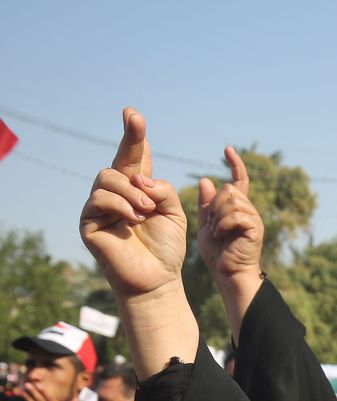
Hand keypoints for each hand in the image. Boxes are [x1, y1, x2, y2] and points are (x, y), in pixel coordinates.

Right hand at [80, 108, 186, 300]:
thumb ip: (163, 189)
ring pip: (109, 178)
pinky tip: (134, 219)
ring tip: (147, 211)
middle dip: (132, 148)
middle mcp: (117, 193)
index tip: (133, 113)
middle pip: (118, 161)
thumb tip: (140, 179)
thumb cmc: (166, 247)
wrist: (157, 278)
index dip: (134, 136)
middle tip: (149, 172)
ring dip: (132, 192)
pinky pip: (100, 199)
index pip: (135, 157)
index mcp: (138, 188)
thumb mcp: (174, 212)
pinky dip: (121, 205)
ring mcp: (100, 205)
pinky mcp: (88, 221)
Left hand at [198, 147, 263, 283]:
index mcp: (238, 208)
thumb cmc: (218, 254)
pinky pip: (236, 214)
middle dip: (215, 205)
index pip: (239, 180)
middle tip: (211, 225)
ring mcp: (254, 219)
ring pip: (232, 201)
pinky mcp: (255, 228)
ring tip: (216, 232)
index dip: (235, 164)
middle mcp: (249, 210)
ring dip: (218, 216)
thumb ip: (206, 205)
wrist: (227, 274)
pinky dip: (223, 224)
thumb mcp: (206, 225)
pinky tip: (221, 235)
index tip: (227, 150)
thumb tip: (206, 180)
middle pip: (229, 190)